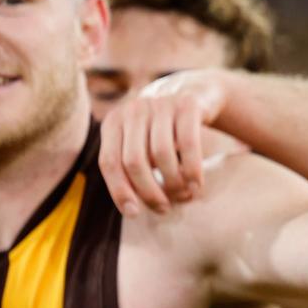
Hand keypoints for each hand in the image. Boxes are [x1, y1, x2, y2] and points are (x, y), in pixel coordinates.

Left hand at [100, 70, 229, 215]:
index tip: (135, 213)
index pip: (110, 162)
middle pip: (135, 161)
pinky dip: (192, 170)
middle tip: (164, 208)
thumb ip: (130, 168)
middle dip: (150, 192)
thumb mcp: (140, 142)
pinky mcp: (187, 105)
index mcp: (114, 122)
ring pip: (161, 154)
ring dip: (173, 183)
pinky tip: (197, 186)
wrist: (196, 94)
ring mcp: (160, 105)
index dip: (120, 191)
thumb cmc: (163, 130)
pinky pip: (188, 144)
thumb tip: (132, 208)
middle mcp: (134, 110)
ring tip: (184, 197)